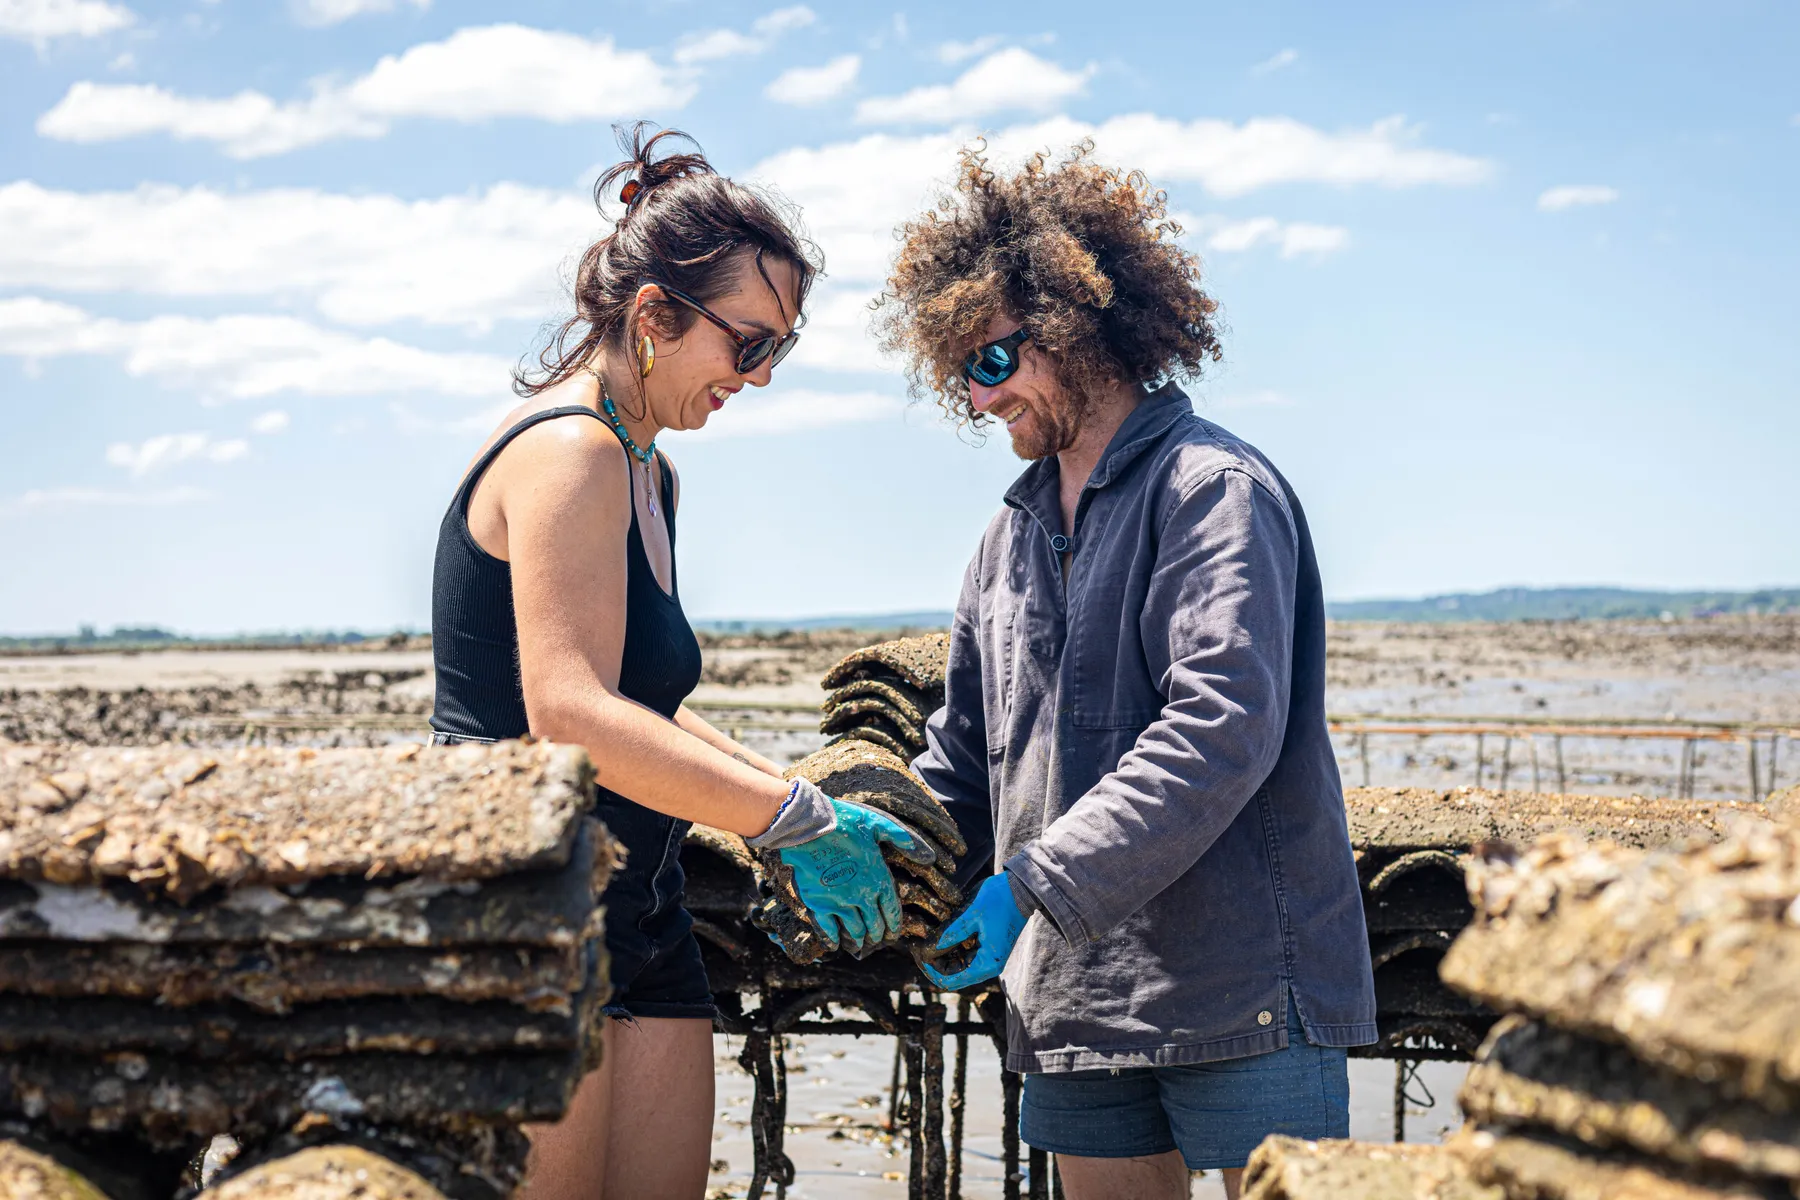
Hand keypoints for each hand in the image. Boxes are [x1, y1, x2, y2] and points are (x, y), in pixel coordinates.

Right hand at [779, 800, 934, 954]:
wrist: (808, 826)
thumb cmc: (844, 822)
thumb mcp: (879, 824)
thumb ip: (904, 840)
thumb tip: (930, 858)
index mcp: (879, 879)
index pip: (892, 912)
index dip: (894, 926)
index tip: (893, 934)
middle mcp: (862, 896)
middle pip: (874, 926)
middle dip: (877, 935)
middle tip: (877, 940)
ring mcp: (839, 903)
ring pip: (854, 931)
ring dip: (859, 940)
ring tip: (859, 944)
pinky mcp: (818, 905)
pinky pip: (828, 931)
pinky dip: (833, 940)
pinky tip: (835, 945)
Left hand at [920, 872, 1028, 990]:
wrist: (1021, 889)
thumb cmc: (999, 900)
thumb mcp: (971, 915)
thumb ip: (950, 933)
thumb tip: (928, 948)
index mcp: (986, 964)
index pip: (950, 981)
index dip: (930, 970)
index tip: (917, 952)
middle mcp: (988, 966)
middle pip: (953, 976)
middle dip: (933, 964)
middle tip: (917, 946)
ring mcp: (988, 958)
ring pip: (957, 967)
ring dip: (941, 957)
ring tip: (924, 941)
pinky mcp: (987, 948)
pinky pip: (964, 956)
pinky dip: (951, 950)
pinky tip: (939, 937)